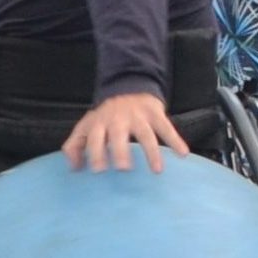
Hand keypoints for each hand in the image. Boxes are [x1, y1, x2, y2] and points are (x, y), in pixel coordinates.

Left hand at [63, 92, 190, 173]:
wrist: (128, 86)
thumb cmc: (105, 116)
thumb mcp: (86, 126)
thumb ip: (74, 146)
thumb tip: (74, 168)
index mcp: (99, 123)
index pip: (94, 138)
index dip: (95, 152)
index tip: (99, 170)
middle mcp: (118, 119)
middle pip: (119, 135)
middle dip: (121, 150)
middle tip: (124, 169)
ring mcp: (138, 115)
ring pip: (146, 134)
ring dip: (152, 151)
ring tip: (157, 170)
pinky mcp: (155, 113)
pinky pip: (166, 127)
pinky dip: (175, 140)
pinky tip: (183, 153)